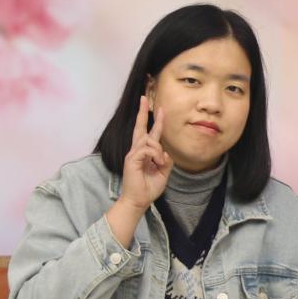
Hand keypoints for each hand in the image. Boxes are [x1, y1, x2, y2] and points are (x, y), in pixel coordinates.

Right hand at [120, 95, 172, 211]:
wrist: (138, 200)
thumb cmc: (148, 188)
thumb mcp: (164, 173)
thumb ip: (166, 160)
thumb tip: (166, 151)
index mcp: (144, 153)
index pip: (149, 133)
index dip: (155, 121)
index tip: (160, 108)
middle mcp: (137, 150)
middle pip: (140, 127)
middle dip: (142, 112)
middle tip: (144, 98)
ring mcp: (133, 153)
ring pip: (149, 140)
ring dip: (158, 151)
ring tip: (160, 164)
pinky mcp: (131, 159)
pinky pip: (147, 149)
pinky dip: (155, 155)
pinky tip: (157, 164)